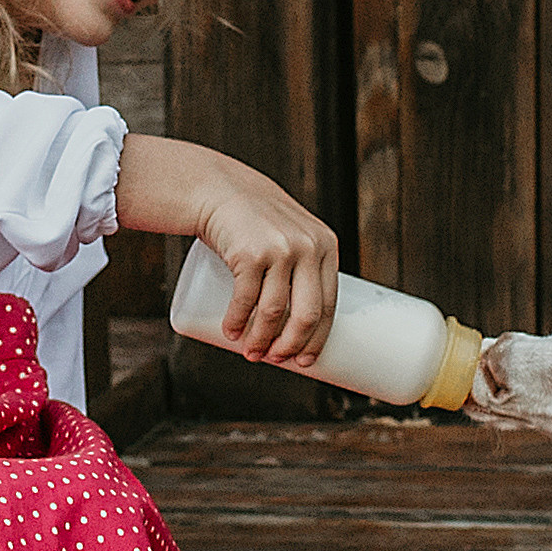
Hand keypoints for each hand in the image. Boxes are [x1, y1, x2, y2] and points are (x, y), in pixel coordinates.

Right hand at [113, 136, 340, 367]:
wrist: (222, 190)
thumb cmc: (258, 222)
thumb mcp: (292, 235)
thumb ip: (303, 266)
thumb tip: (301, 324)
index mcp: (326, 246)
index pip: (329, 304)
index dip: (318, 338)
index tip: (306, 360)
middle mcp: (307, 247)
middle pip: (306, 314)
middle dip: (291, 346)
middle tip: (277, 360)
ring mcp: (279, 249)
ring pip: (273, 311)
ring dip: (260, 340)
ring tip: (251, 352)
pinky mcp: (250, 252)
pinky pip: (245, 298)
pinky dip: (236, 322)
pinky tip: (231, 333)